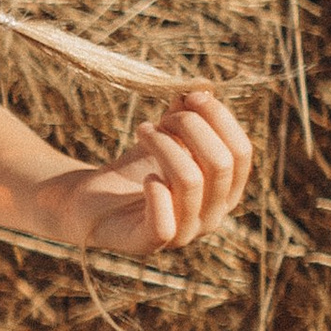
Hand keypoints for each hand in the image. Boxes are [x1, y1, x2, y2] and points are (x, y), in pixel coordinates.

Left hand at [27, 88, 253, 254]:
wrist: (89, 203)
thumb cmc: (134, 170)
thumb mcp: (165, 136)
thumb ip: (186, 113)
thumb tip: (204, 86)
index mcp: (225, 190)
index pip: (241, 152)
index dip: (220, 118)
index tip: (190, 95)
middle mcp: (212, 215)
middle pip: (220, 164)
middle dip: (190, 128)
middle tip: (161, 117)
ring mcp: (185, 233)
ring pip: (190, 182)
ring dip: (163, 146)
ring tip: (142, 129)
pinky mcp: (150, 244)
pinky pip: (164, 222)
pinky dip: (155, 191)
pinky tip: (145, 176)